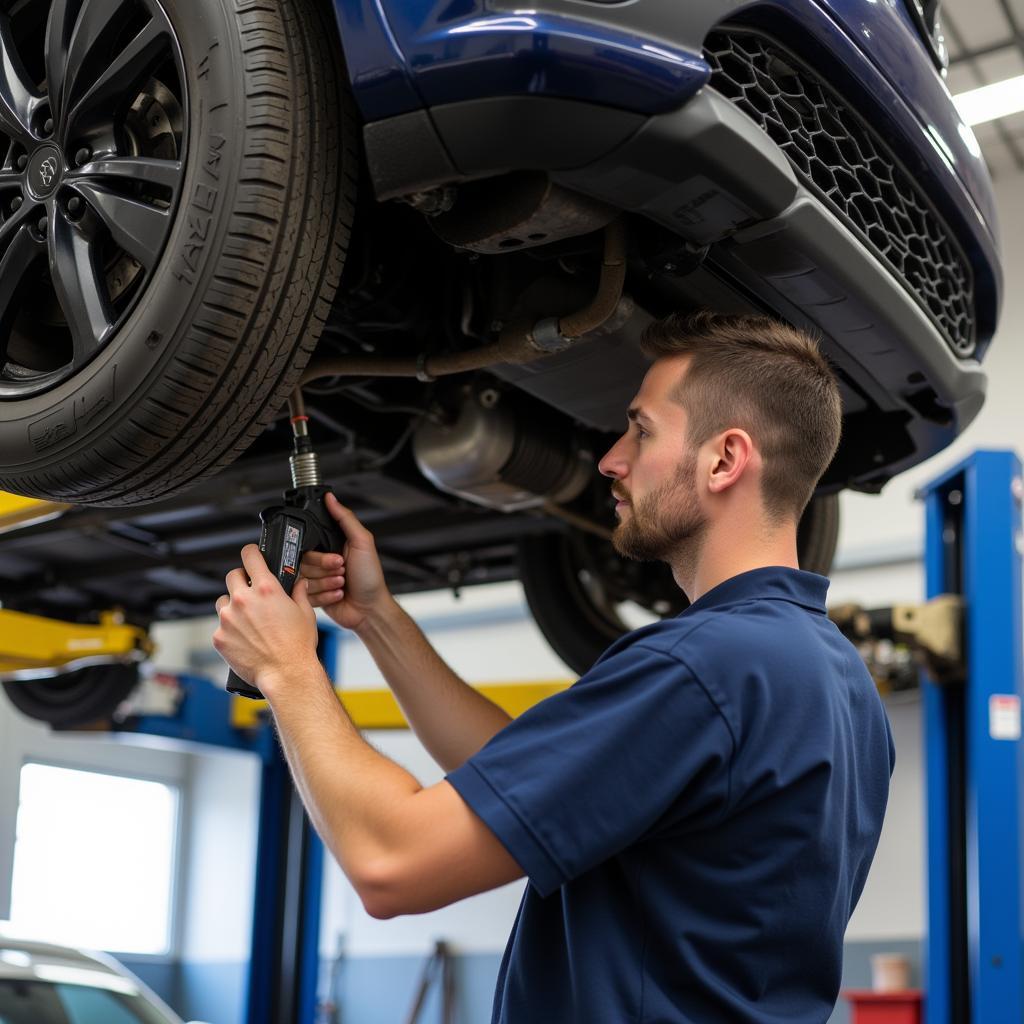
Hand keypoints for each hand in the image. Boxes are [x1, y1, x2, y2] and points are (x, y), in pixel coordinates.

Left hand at [213, 544, 319, 689]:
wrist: (286, 674)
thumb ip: (299, 593)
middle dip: (242, 581)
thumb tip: (298, 583)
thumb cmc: (297, 646)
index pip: (250, 556)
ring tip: (248, 620)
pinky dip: (230, 630)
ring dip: (233, 606)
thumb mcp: (305, 614)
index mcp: (267, 590)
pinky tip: (244, 639)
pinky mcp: (219, 637)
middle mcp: (244, 600)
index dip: (251, 553)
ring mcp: (228, 619)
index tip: (252, 555)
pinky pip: (220, 626)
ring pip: (223, 601)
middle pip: (233, 575)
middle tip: (252, 592)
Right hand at [300, 493, 391, 631]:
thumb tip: (331, 498)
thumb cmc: (370, 577)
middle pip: (304, 562)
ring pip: (304, 579)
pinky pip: (306, 595)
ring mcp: (316, 579)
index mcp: (330, 545)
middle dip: (327, 569)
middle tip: (343, 570)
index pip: (309, 543)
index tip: (336, 558)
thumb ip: (345, 518)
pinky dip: (325, 596)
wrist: (370, 608)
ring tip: (342, 583)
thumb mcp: (362, 542)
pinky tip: (338, 594)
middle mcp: (321, 561)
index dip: (321, 554)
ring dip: (327, 583)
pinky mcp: (312, 596)